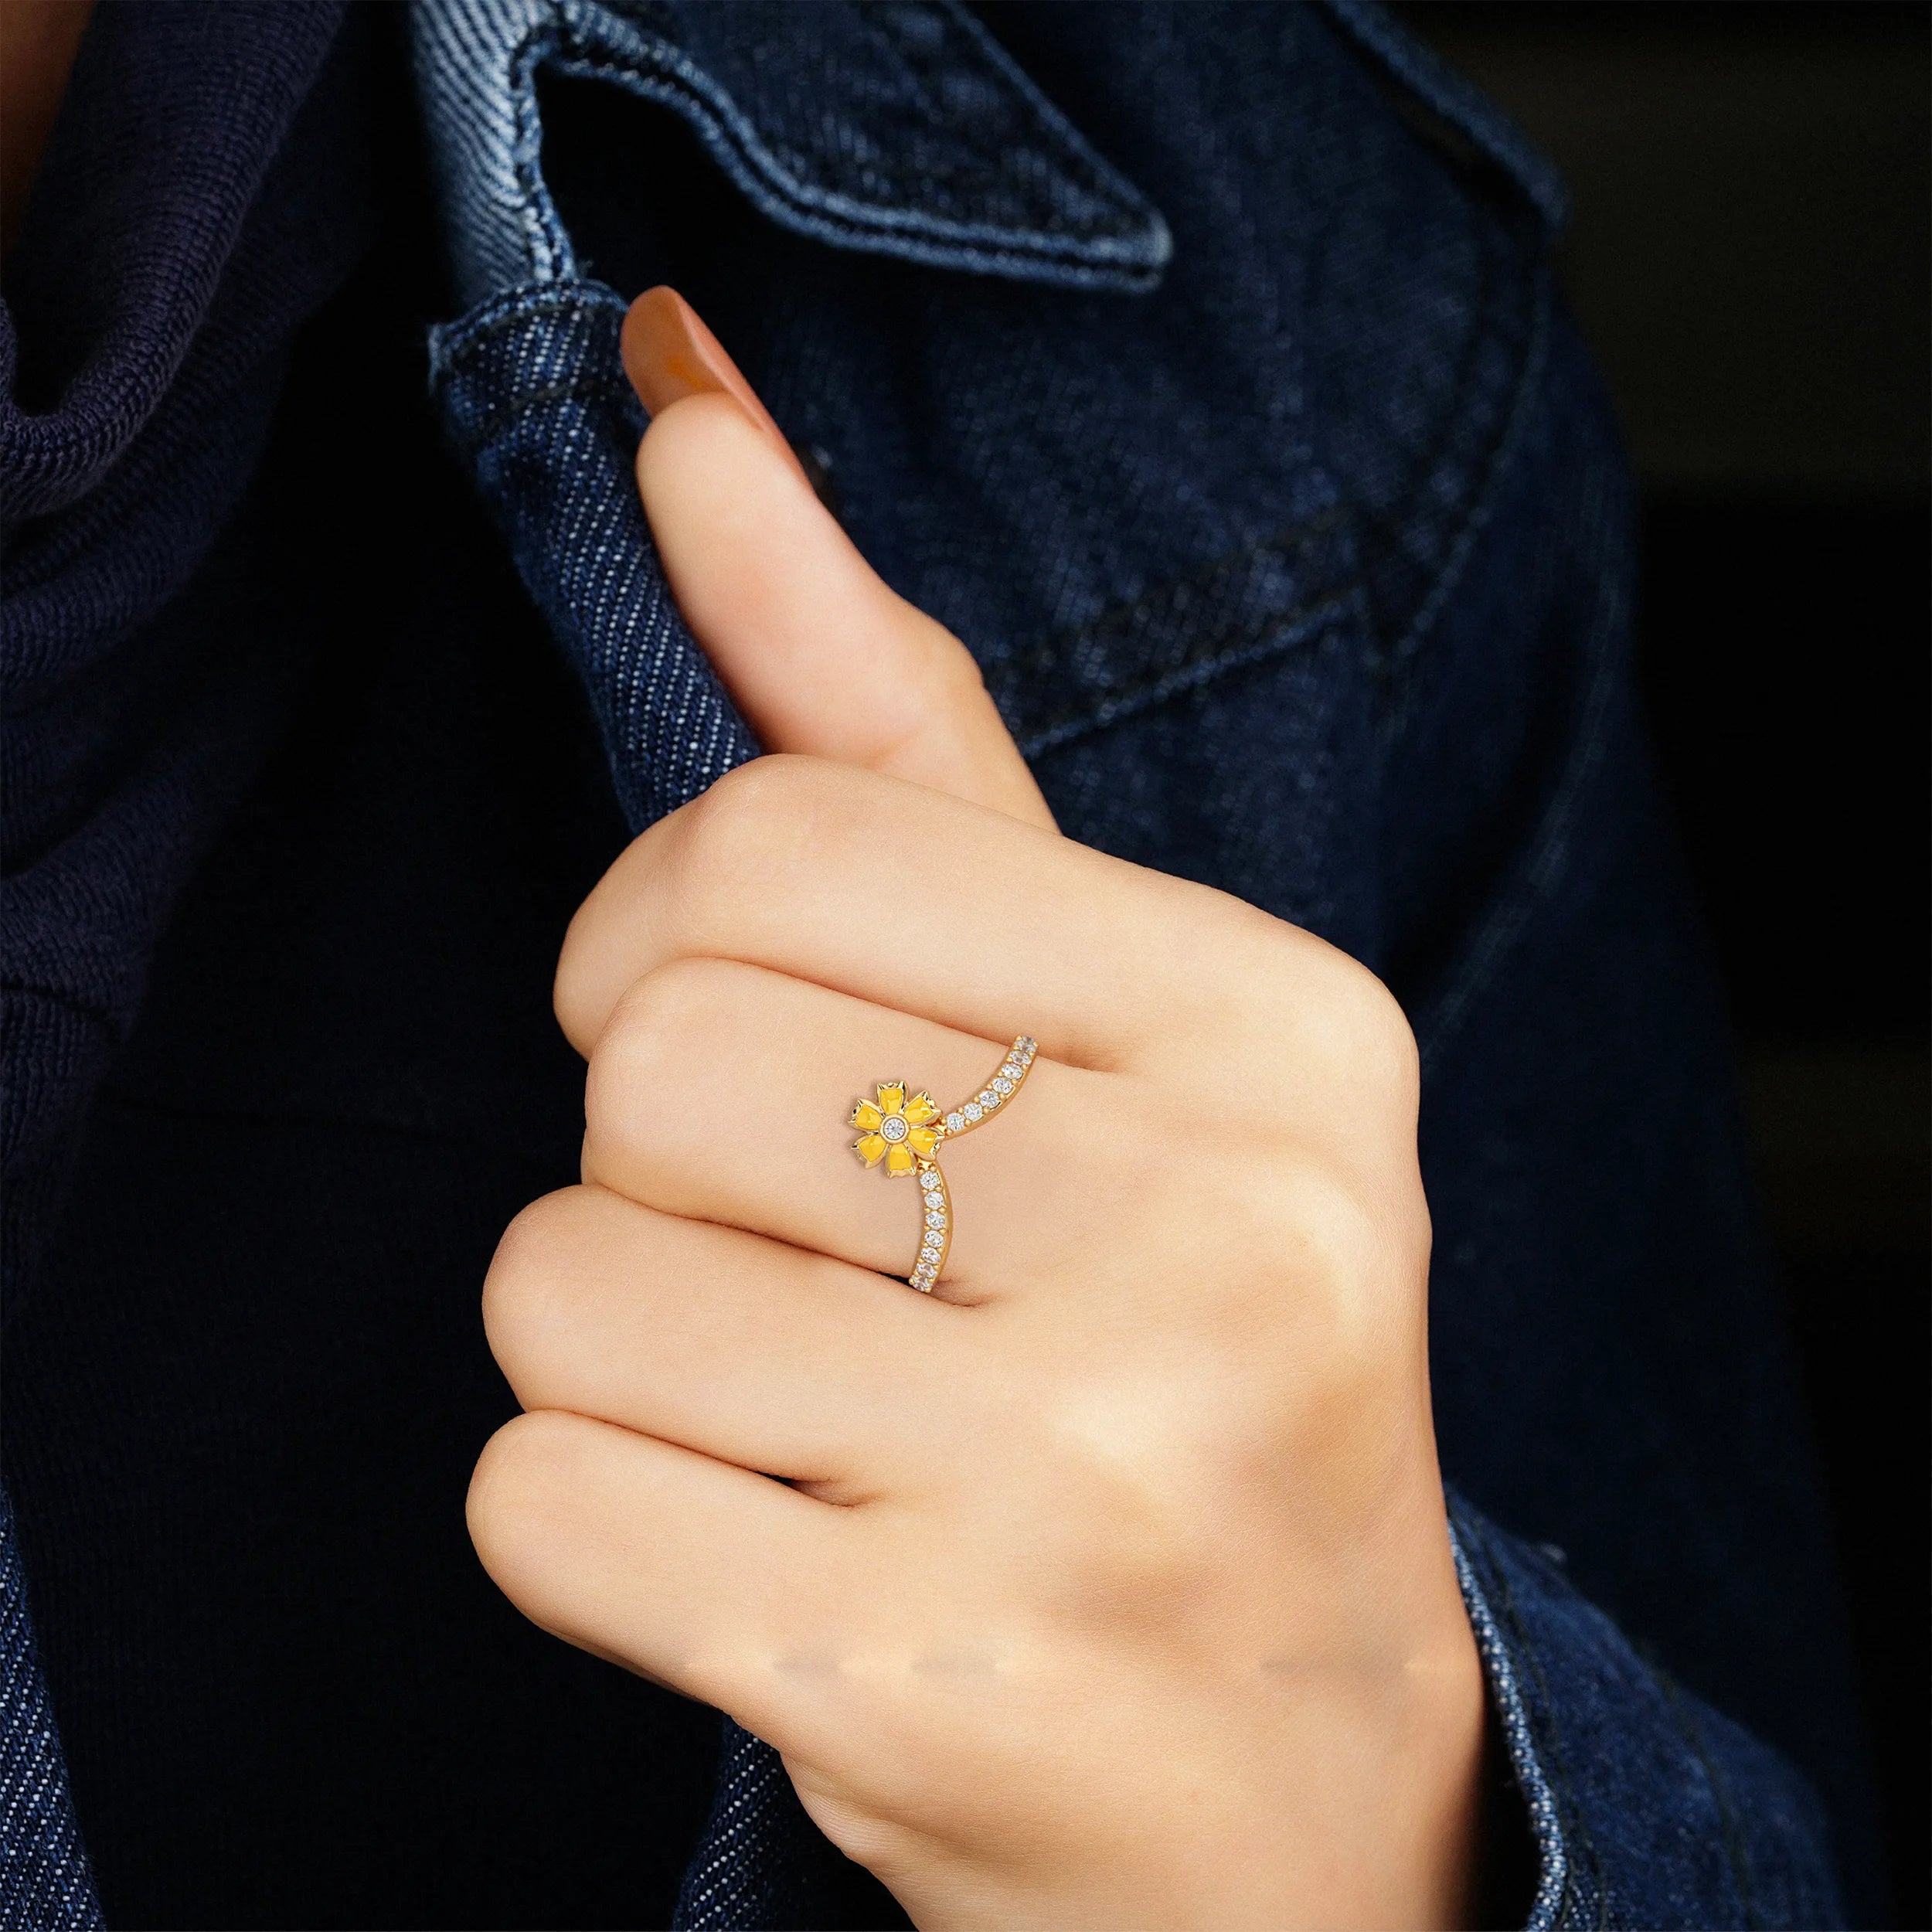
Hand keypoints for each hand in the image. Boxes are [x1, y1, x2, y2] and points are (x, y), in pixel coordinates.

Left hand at [466, 290, 1484, 1929]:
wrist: (1301, 1772)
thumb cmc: (1188, 1342)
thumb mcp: (1099, 1014)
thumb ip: (887, 716)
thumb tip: (679, 409)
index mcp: (1279, 1030)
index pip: (774, 836)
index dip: (666, 926)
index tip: (737, 1020)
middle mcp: (1223, 1239)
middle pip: (652, 1058)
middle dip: (660, 1155)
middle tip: (826, 1254)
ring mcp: (1083, 1480)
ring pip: (563, 1278)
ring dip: (624, 1337)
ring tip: (821, 1411)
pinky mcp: (919, 1686)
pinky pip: (538, 1499)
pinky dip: (593, 1511)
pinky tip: (777, 1550)